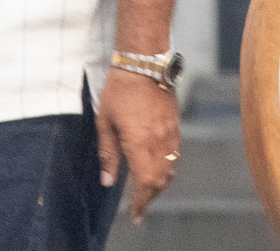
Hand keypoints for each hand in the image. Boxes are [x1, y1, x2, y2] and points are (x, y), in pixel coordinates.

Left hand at [95, 68, 179, 224]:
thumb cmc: (119, 90)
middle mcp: (159, 143)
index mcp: (140, 144)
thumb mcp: (105, 122)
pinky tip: (157, 168)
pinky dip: (167, 169)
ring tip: (147, 191)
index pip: (144, 183)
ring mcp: (170, 135)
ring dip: (159, 185)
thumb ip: (108, 153)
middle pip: (160, 181)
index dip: (140, 202)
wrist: (144, 65)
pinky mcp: (175, 126)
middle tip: (139, 206)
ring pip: (170, 170)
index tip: (135, 215)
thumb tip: (108, 181)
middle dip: (150, 197)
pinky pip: (175, 156)